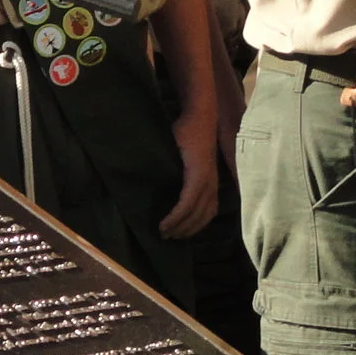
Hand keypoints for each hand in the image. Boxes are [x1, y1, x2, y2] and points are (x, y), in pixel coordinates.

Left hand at [160, 109, 220, 240]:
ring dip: (193, 227)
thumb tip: (140, 172)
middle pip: (197, 213)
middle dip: (181, 227)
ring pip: (207, 213)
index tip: (161, 228)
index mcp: (198, 174)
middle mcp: (209, 181)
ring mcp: (215, 183)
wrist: (203, 118)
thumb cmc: (184, 130)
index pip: (188, 203)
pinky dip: (203, 220)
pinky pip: (213, 207)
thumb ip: (159, 159)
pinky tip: (193, 226)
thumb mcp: (169, 142)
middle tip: (164, 236)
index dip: (175, 219)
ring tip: (177, 235)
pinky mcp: (215, 182)